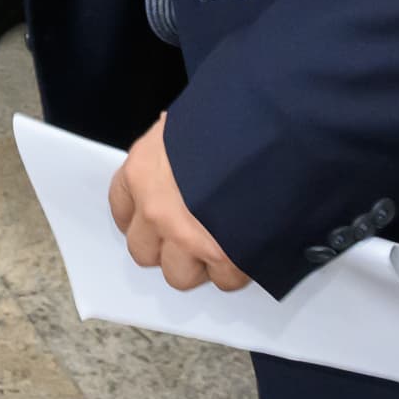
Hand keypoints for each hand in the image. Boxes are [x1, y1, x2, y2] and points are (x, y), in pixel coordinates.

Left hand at [106, 113, 246, 292]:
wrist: (277, 131)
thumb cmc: (236, 118)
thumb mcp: (191, 123)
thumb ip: (180, 151)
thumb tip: (185, 158)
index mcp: (143, 170)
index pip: (121, 207)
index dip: (140, 217)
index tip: (154, 219)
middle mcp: (156, 209)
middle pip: (143, 251)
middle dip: (167, 248)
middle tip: (193, 234)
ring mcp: (187, 238)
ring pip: (179, 274)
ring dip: (200, 264)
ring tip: (223, 241)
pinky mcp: (224, 258)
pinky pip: (224, 280)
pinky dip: (237, 269)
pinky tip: (248, 246)